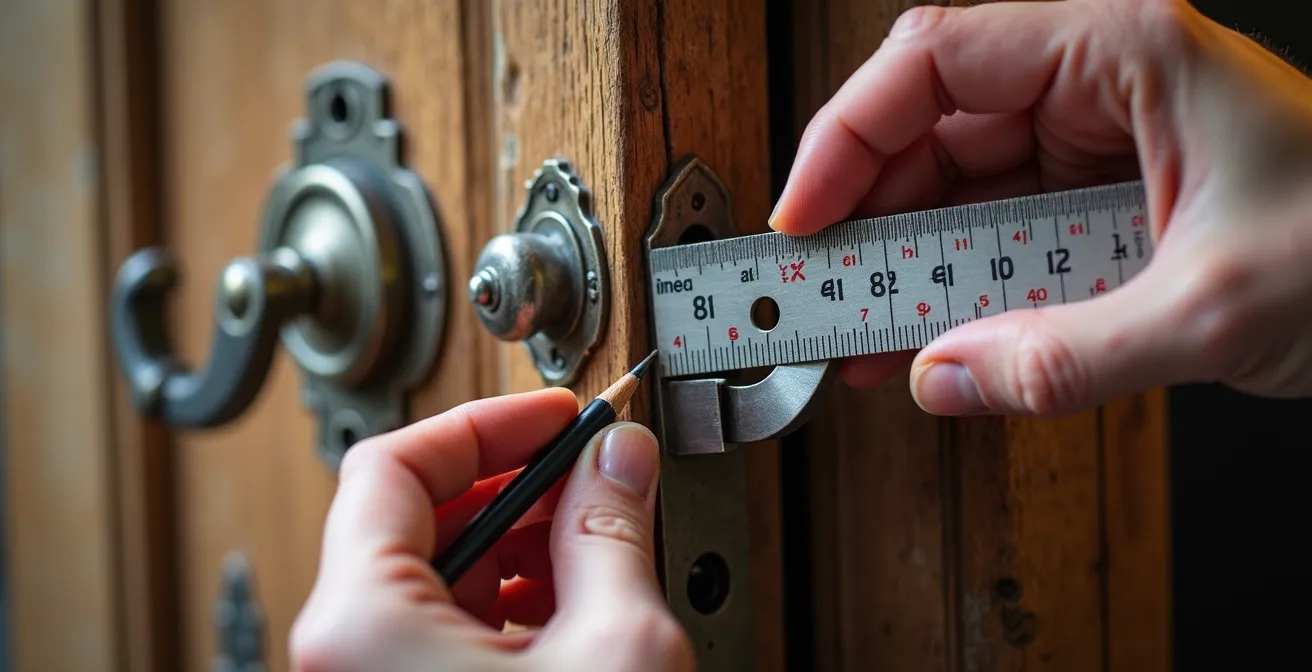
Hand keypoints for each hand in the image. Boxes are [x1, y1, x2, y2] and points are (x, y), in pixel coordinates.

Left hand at [289, 388, 693, 671]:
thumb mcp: (614, 647)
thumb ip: (612, 530)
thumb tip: (619, 458)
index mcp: (361, 623)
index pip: (393, 464)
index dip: (488, 423)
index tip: (552, 416)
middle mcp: (346, 652)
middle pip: (416, 517)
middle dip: (519, 488)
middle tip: (589, 473)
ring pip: (436, 576)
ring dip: (523, 548)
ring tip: (596, 548)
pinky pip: (445, 630)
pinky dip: (512, 606)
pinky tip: (575, 608)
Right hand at [772, 0, 1311, 415]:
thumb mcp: (1219, 307)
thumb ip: (1067, 355)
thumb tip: (948, 380)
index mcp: (1122, 49)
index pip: (937, 60)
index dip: (849, 134)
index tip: (807, 217)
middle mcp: (1100, 85)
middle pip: (934, 130)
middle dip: (869, 216)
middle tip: (819, 293)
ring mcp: (1100, 146)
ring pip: (960, 191)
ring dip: (906, 266)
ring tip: (860, 333)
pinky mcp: (1106, 205)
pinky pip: (1003, 239)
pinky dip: (960, 293)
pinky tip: (927, 340)